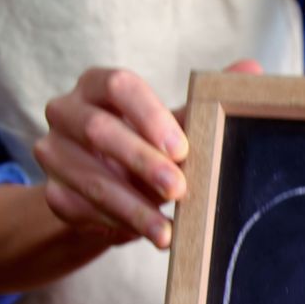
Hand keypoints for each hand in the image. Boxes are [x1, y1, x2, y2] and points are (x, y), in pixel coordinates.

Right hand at [35, 60, 262, 247]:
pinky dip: (118, 224)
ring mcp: (53, 152)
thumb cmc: (148, 147)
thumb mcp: (175, 127)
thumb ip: (203, 104)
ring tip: (166, 231)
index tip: (181, 148)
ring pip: (89, 178)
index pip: (118, 86)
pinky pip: (82, 209)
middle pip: (99, 130)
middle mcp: (67, 112)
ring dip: (132, 207)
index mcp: (98, 85)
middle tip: (178, 189)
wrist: (112, 192)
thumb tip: (252, 69)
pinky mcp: (52, 192)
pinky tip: (147, 234)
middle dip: (142, 163)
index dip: (148, 116)